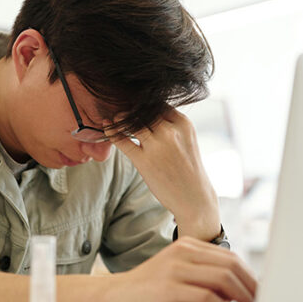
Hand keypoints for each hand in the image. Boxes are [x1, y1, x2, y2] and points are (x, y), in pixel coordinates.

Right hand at [102, 236, 257, 301]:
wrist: (111, 298)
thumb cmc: (147, 291)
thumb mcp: (178, 275)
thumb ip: (203, 276)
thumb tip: (237, 289)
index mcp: (189, 246)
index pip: (230, 257)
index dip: (250, 275)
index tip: (261, 291)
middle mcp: (184, 252)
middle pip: (231, 265)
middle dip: (251, 286)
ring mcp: (176, 268)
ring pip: (223, 278)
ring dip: (243, 297)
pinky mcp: (169, 287)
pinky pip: (207, 296)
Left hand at [106, 108, 220, 240]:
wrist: (194, 198)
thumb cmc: (188, 169)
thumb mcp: (187, 140)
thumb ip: (171, 125)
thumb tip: (147, 113)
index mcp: (183, 124)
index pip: (158, 103)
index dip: (144, 103)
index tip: (135, 105)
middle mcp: (171, 131)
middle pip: (143, 109)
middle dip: (130, 109)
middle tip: (120, 108)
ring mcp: (157, 145)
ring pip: (131, 121)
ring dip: (120, 118)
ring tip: (115, 119)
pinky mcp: (144, 160)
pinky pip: (122, 139)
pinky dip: (112, 132)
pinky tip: (107, 128)